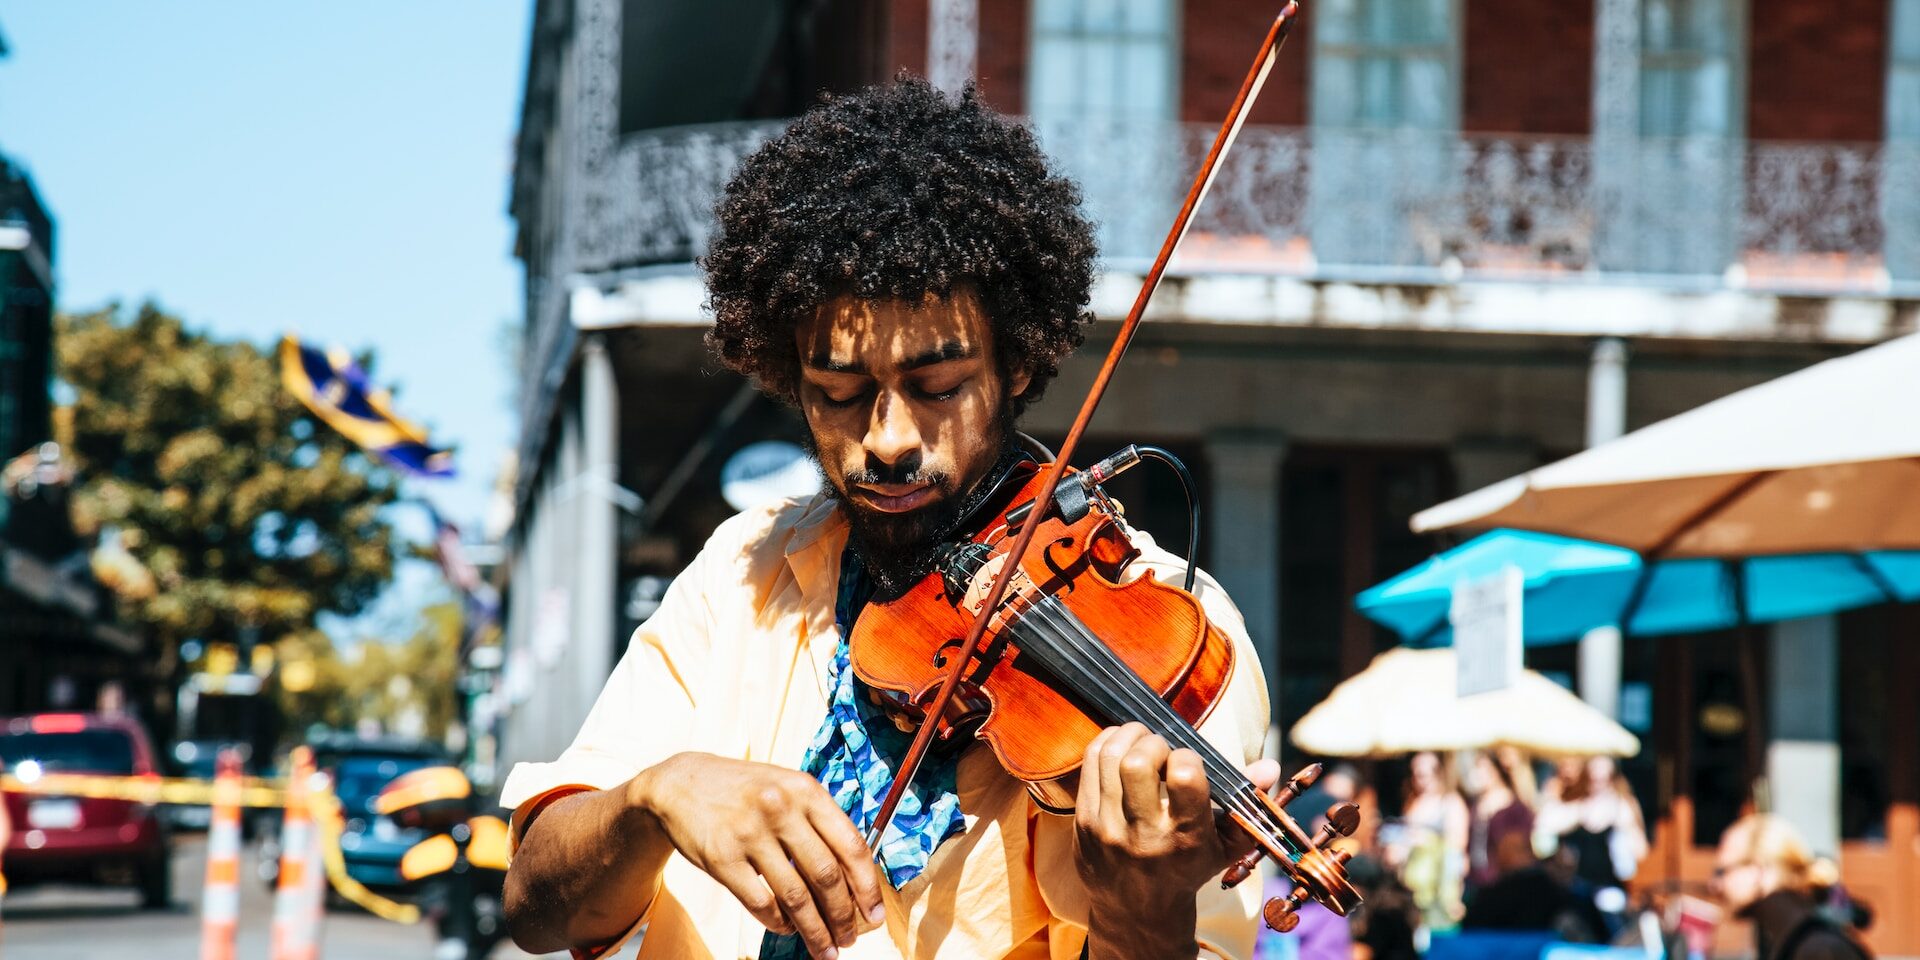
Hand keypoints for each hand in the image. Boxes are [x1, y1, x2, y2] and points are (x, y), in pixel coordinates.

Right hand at [632, 752, 884, 959]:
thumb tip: (855, 878)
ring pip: (796, 897)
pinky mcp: (722, 858)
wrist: (681, 783)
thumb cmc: (745, 791)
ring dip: (815, 930)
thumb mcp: (787, 789)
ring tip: (825, 948)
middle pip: (826, 876)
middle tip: (849, 939)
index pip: (851, 845)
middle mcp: (781, 809)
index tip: (875, 914)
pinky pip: (761, 903)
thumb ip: (819, 823)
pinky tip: (788, 928)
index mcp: (806, 790)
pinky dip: (779, 923)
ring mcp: (750, 833)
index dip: (868, 887)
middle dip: (843, 916)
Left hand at [1072, 723, 1280, 955]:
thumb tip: (1269, 766)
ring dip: (1129, 736)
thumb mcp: (1226, 846)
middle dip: (1154, 743)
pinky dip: (1107, 744)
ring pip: (1110, 756)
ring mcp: (1107, 826)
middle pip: (1139, 761)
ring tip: (1142, 742)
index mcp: (1184, 837)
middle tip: (1161, 750)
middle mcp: (1143, 832)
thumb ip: (1248, 804)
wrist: (1137, 911)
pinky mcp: (1082, 821)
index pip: (1185, 775)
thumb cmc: (1188, 869)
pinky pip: (1090, 763)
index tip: (1188, 765)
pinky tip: (1121, 748)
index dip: (1188, 757)